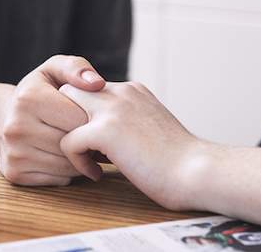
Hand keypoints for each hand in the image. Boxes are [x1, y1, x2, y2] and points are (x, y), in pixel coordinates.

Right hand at [0, 55, 105, 185]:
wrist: (1, 116)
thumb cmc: (36, 91)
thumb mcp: (53, 69)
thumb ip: (76, 68)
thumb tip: (97, 84)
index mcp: (29, 98)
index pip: (79, 119)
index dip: (93, 119)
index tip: (93, 117)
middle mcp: (17, 127)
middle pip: (73, 144)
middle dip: (88, 141)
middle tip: (93, 135)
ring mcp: (14, 153)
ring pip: (68, 165)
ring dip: (81, 159)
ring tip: (80, 146)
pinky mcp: (15, 173)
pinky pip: (58, 179)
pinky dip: (68, 172)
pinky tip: (64, 158)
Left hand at [59, 81, 212, 209]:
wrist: (197, 172)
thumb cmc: (179, 160)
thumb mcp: (151, 126)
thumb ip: (128, 121)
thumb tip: (106, 136)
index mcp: (132, 90)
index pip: (88, 88)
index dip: (82, 113)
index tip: (92, 142)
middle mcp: (120, 93)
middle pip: (69, 92)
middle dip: (66, 118)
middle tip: (79, 148)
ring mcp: (112, 110)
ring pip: (62, 112)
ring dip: (69, 137)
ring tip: (86, 160)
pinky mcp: (104, 132)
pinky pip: (68, 142)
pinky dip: (76, 162)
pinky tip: (96, 173)